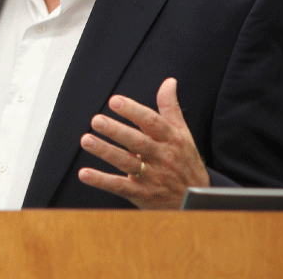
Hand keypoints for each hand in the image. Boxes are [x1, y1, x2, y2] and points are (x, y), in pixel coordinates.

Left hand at [77, 78, 209, 209]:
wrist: (197, 201)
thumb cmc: (185, 162)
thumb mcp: (182, 134)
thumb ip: (170, 107)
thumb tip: (169, 81)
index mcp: (171, 140)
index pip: (152, 122)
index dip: (133, 111)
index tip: (115, 101)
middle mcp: (162, 157)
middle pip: (137, 142)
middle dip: (116, 131)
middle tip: (96, 120)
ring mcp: (152, 177)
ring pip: (126, 162)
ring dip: (105, 151)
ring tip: (86, 140)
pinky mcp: (141, 194)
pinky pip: (119, 187)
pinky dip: (101, 181)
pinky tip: (84, 174)